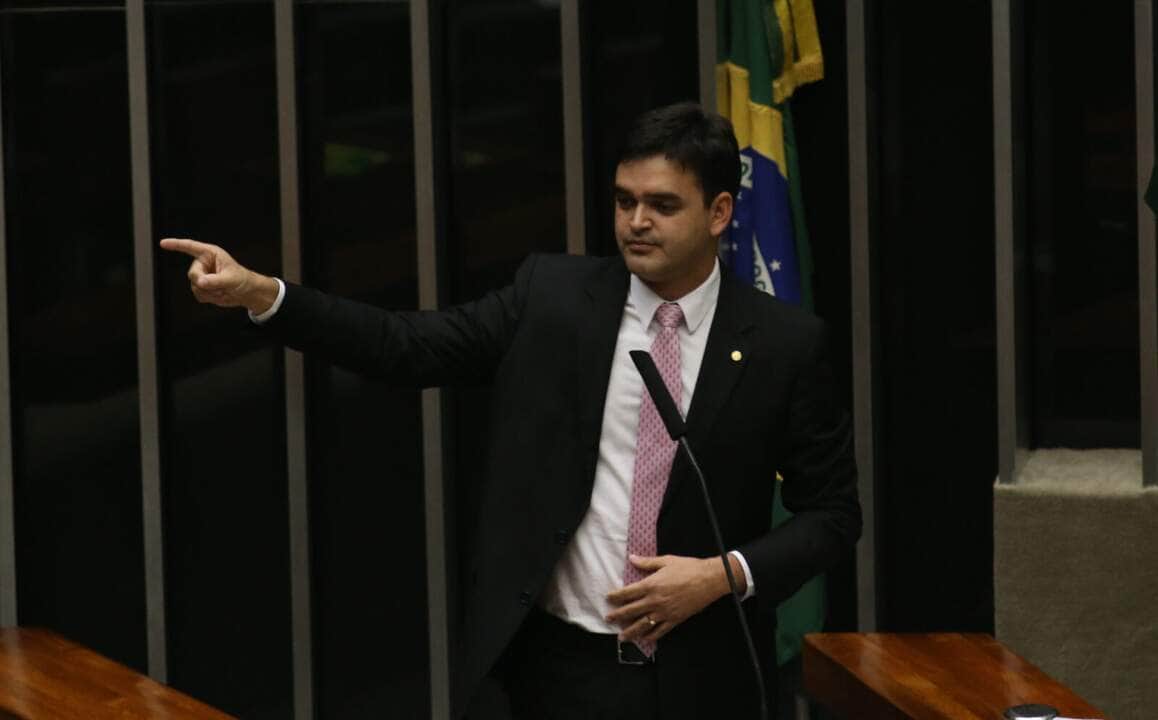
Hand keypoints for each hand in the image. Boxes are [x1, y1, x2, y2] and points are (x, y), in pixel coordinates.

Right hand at [159, 237, 278, 313]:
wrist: (246, 293)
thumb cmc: (242, 280)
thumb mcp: (231, 279)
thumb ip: (215, 280)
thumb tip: (200, 282)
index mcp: (210, 254)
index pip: (190, 247)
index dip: (176, 244)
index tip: (163, 243)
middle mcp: (204, 263)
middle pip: (192, 274)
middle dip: (205, 283)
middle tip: (220, 286)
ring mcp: (202, 275)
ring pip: (194, 286)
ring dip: (209, 292)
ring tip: (223, 290)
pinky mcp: (202, 287)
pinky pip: (197, 294)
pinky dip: (208, 297)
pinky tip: (219, 294)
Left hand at [605, 553, 743, 643]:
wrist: (708, 580)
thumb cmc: (688, 568)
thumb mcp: (666, 561)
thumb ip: (647, 562)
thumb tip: (632, 558)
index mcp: (651, 585)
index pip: (627, 593)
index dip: (616, 596)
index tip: (608, 598)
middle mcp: (654, 601)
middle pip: (631, 611)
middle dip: (618, 616)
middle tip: (608, 619)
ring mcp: (664, 612)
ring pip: (643, 625)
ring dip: (630, 631)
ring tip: (621, 637)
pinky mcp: (675, 620)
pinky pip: (660, 631)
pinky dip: (651, 636)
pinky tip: (645, 639)